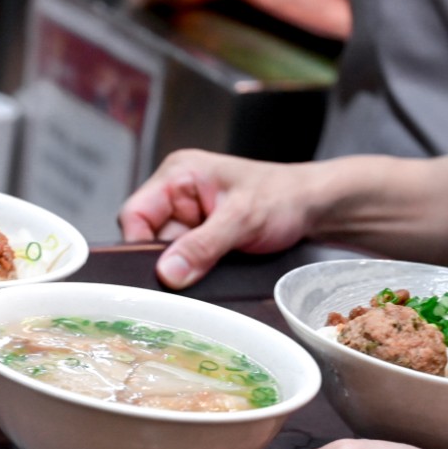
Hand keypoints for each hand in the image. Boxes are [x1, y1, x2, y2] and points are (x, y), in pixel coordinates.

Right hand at [118, 148, 319, 287]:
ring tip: (217, 265)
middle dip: (170, 260)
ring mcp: (189, 219)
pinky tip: (218, 270)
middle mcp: (177, 195)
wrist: (313, 209)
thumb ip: (202, 246)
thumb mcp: (243, 219)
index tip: (160, 271)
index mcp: (178, 175)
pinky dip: (198, 272)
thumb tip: (167, 273)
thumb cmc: (283, 197)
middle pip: (148, 239)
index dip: (140, 244)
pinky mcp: (201, 239)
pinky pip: (186, 262)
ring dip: (187, 268)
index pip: (134, 214)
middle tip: (195, 271)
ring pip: (167, 256)